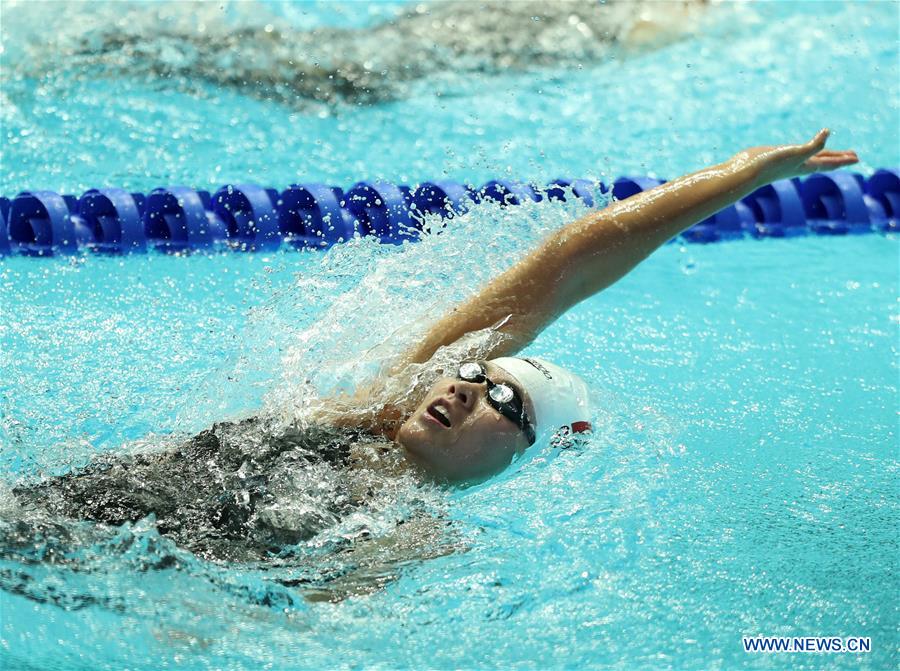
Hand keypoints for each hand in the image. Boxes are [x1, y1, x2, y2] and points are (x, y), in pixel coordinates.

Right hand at [735, 129, 858, 185]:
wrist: (746, 171)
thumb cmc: (771, 164)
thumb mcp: (796, 153)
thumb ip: (814, 145)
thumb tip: (828, 132)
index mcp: (806, 166)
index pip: (830, 163)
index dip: (844, 160)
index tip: (857, 158)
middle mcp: (799, 164)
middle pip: (824, 161)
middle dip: (838, 158)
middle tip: (852, 156)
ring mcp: (788, 161)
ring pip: (811, 157)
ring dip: (823, 155)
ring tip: (830, 153)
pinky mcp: (777, 155)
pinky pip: (797, 152)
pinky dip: (804, 148)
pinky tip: (801, 147)